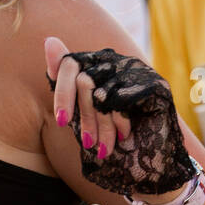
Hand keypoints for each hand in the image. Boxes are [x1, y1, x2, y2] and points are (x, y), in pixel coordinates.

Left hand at [45, 37, 196, 198]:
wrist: (145, 165)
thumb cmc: (109, 136)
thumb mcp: (79, 111)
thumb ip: (64, 81)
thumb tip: (48, 40)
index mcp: (99, 64)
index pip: (70, 64)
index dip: (62, 94)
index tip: (62, 122)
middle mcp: (119, 61)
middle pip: (84, 81)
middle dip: (83, 119)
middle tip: (88, 143)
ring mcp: (139, 71)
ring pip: (102, 94)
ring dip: (101, 127)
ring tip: (105, 147)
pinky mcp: (156, 85)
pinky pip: (122, 100)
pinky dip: (119, 122)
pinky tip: (125, 134)